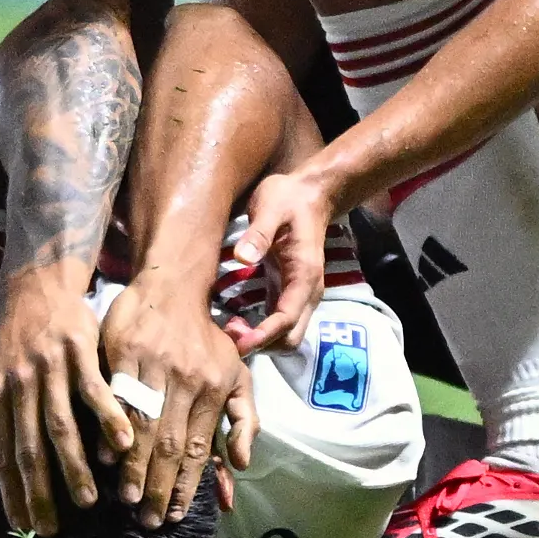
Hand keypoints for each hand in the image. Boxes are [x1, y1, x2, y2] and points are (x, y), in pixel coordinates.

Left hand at [0, 266, 128, 537]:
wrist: (36, 290)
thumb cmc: (9, 348)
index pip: (2, 457)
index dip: (12, 494)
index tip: (25, 528)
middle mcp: (18, 387)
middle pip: (29, 448)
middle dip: (41, 492)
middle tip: (55, 528)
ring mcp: (48, 368)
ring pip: (61, 424)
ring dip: (74, 465)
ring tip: (87, 500)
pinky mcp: (77, 350)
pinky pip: (95, 390)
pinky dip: (108, 418)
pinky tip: (123, 445)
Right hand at [96, 278, 251, 529]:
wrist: (172, 286)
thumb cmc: (205, 338)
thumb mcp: (236, 374)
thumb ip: (243, 418)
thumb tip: (241, 463)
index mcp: (212, 387)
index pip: (198, 447)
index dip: (187, 484)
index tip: (176, 514)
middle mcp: (184, 379)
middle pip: (169, 443)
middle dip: (159, 486)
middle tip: (148, 519)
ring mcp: (152, 365)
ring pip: (142, 425)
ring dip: (134, 466)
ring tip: (127, 498)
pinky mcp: (123, 352)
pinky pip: (115, 398)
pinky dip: (111, 428)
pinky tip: (104, 456)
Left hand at [219, 167, 338, 354]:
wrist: (310, 192)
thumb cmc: (289, 198)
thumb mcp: (271, 207)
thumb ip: (258, 234)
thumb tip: (242, 258)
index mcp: (304, 275)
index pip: (287, 319)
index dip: (264, 335)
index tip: (237, 341)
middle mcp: (307, 292)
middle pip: (290, 338)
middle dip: (262, 345)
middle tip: (228, 335)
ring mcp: (299, 294)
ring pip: (286, 335)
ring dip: (261, 341)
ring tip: (228, 330)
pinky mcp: (288, 291)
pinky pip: (278, 323)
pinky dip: (261, 331)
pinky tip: (237, 322)